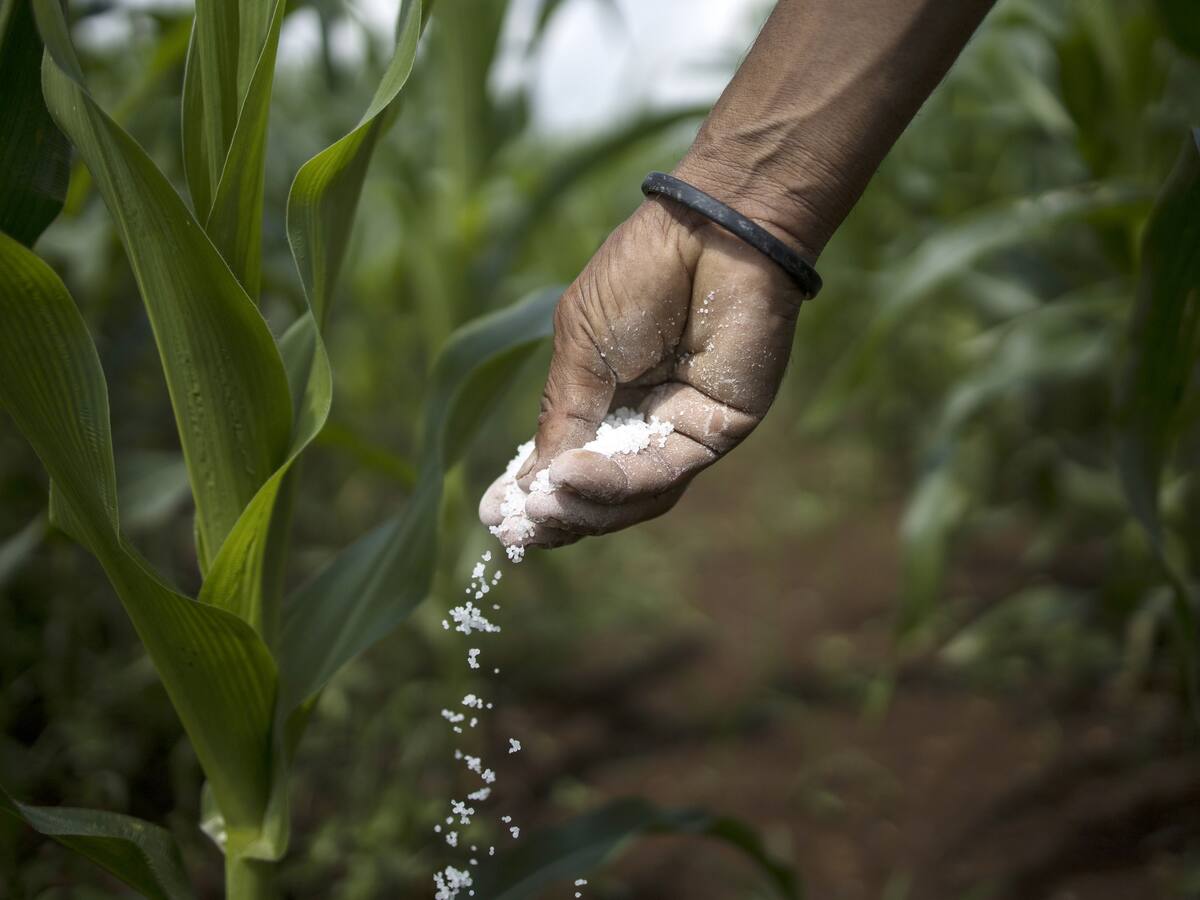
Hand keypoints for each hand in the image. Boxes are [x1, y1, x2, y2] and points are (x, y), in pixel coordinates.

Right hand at [479, 194, 807, 550]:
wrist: (707, 234)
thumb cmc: (638, 277)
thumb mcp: (578, 350)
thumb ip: (562, 419)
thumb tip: (527, 490)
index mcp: (607, 398)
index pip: (571, 463)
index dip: (535, 492)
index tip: (495, 516)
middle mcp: (646, 422)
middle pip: (602, 492)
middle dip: (557, 513)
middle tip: (516, 527)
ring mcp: (682, 430)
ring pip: (633, 496)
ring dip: (584, 507)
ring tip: (542, 506)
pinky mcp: (716, 433)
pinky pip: (662, 473)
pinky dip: (616, 483)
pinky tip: (573, 476)